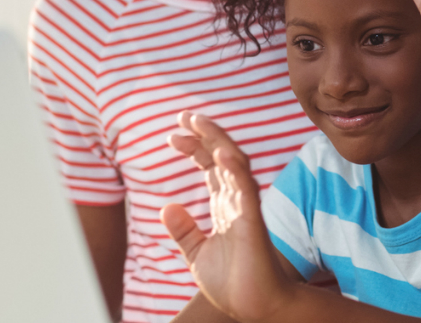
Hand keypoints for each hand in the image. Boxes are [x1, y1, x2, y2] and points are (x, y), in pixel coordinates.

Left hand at [161, 111, 293, 322]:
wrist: (254, 307)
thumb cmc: (232, 283)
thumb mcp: (197, 254)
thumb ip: (184, 230)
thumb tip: (166, 207)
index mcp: (225, 206)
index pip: (210, 167)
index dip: (194, 147)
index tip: (173, 135)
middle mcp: (237, 201)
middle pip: (221, 157)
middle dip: (204, 134)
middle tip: (183, 116)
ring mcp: (246, 208)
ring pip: (235, 164)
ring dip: (218, 141)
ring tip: (199, 122)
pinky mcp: (253, 222)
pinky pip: (246, 190)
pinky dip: (235, 170)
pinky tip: (222, 154)